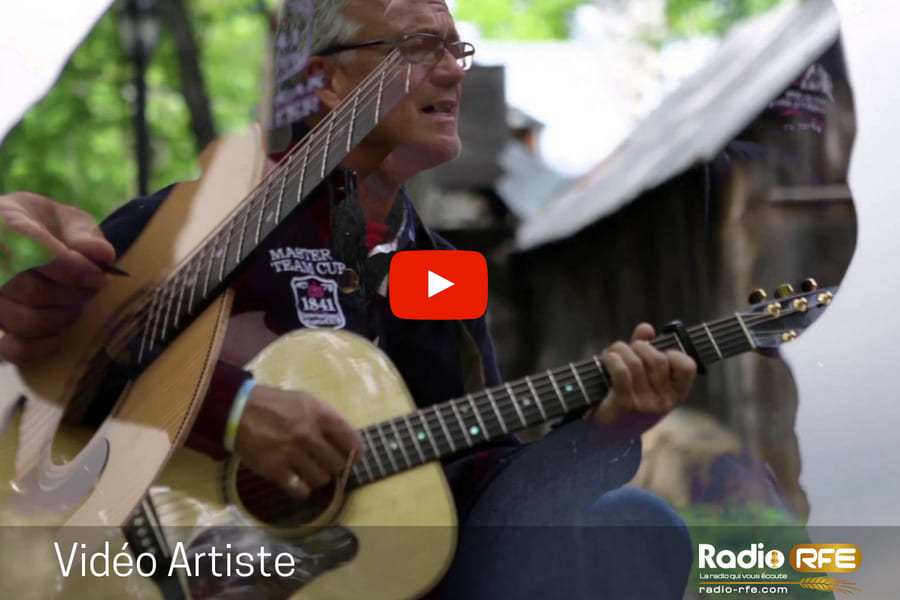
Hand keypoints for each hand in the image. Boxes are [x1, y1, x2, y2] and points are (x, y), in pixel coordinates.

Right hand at [0, 192, 114, 363]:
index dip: (73, 270)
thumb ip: (83, 234)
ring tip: (78, 303)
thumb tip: (101, 255)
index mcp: (4, 226)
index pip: (34, 254)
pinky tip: (59, 333)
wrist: (18, 235)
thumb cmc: (45, 226)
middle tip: (94, 287)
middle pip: (33, 292)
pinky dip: (42, 347)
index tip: (100, 276)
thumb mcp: (66, 218)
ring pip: (25, 321)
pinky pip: (13, 349)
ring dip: (63, 317)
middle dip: (75, 294)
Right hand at [234, 384, 365, 497]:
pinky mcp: (276, 470)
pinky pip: (300, 490)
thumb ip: (328, 419)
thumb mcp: (306, 401)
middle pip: (338, 465)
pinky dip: (301, 489)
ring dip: (317, 477)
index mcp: (321, 415)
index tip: (354, 458)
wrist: (238, 410)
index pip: (353, 442)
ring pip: (321, 480)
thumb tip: (347, 441)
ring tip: (307, 469)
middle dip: (333, 465)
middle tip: (323, 461)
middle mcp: (309, 435)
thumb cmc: (276, 404)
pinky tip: (296, 480)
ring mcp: (292, 453)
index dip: (356, 454)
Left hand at [590, 323, 696, 432]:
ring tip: (612, 353)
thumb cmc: (629, 400)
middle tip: (626, 349)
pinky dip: (612, 359)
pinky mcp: (625, 405)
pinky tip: (606, 359)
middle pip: (657, 359)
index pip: (688, 366)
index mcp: (676, 394)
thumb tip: (646, 328)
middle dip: (639, 347)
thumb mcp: (644, 379)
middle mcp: (664, 401)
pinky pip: (621, 372)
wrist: (607, 434)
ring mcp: (645, 404)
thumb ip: (646, 350)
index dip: (672, 353)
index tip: (658, 353)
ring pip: (636, 363)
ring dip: (620, 350)